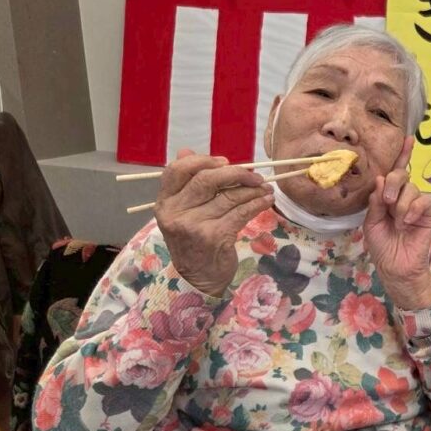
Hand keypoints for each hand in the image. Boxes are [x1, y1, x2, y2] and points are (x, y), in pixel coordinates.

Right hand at [155, 149, 273, 296]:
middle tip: (254, 175)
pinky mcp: (214, 236)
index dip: (202, 160)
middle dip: (236, 174)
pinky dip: (257, 204)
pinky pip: (240, 213)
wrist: (199, 279)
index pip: (176, 170)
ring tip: (265, 187)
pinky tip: (266, 200)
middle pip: (206, 180)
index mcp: (165, 203)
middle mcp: (175, 213)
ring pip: (228, 197)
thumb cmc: (194, 243)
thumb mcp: (183, 213)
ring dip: (252, 190)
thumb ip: (186, 184)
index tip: (225, 162)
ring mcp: (194, 225)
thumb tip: (187, 150)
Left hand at [363, 136, 430, 309]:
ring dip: (402, 204)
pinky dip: (413, 209)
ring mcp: (416, 204)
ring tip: (398, 221)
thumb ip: (375, 202)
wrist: (396, 267)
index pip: (394, 172)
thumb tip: (380, 179)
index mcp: (387, 196)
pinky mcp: (428, 213)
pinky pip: (423, 201)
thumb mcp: (371, 223)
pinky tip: (407, 222)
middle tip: (387, 202)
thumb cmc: (382, 246)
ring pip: (412, 188)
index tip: (407, 137)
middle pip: (401, 174)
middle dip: (393, 183)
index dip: (401, 154)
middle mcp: (402, 196)